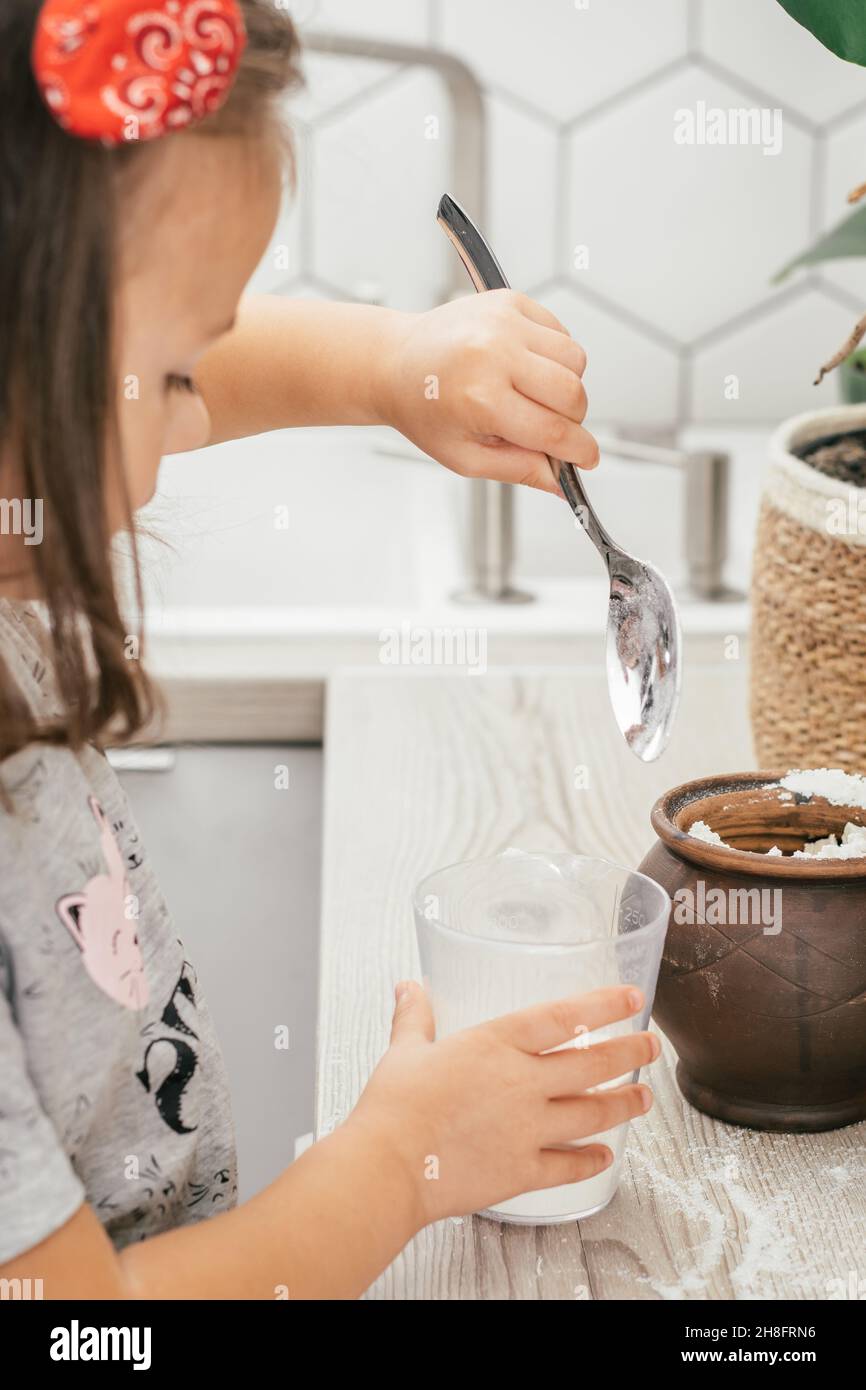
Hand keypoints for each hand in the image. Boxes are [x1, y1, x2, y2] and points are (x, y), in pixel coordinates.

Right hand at [346, 982, 656, 1227]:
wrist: (389, 1166)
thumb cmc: (394, 1106)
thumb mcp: (404, 1049)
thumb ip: (414, 1016)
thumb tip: (409, 987)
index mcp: (496, 1044)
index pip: (564, 1016)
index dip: (603, 1004)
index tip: (633, 997)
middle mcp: (522, 1082)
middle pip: (591, 1064)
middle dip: (629, 1053)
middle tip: (652, 1047)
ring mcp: (528, 1128)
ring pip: (591, 1113)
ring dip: (623, 1104)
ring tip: (644, 1099)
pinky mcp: (523, 1170)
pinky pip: (569, 1165)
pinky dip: (592, 1161)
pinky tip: (605, 1157)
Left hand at [377, 290, 597, 494]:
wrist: (395, 362)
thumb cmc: (425, 409)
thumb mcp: (465, 457)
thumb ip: (518, 470)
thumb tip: (560, 485)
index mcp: (481, 398)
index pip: (554, 431)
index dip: (580, 451)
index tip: (588, 458)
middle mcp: (494, 353)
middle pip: (573, 393)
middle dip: (573, 419)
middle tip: (553, 428)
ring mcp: (503, 322)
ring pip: (575, 360)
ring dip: (567, 384)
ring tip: (534, 394)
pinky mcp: (510, 301)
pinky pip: (561, 333)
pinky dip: (555, 355)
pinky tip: (525, 366)